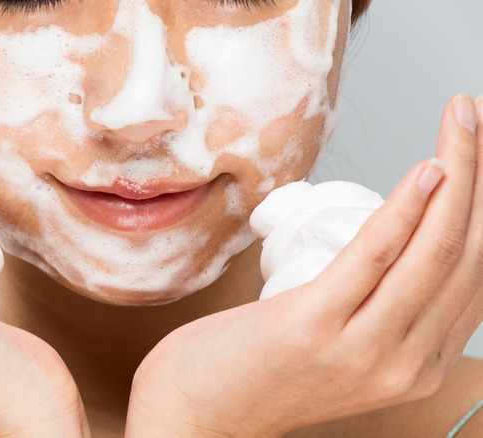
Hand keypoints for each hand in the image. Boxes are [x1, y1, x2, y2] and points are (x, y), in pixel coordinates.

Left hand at [125, 94, 482, 436]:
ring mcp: (364, 352)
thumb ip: (376, 308)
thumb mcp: (336, 343)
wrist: (197, 414)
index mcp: (416, 366)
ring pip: (434, 250)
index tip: (477, 158)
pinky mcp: (314, 328)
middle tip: (471, 117)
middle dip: (481, 178)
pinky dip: (407, 207)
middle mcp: (405, 365)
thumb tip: (393, 241)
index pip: (474, 278)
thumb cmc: (256, 369)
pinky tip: (428, 167)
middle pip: (466, 256)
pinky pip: (376, 256)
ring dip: (457, 172)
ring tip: (461, 118)